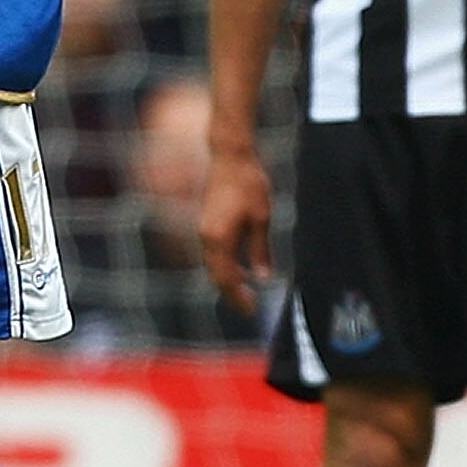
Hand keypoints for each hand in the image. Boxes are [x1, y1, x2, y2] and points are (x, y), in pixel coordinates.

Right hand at [198, 149, 275, 315]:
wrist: (230, 156)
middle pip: (216, 275)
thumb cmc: (248, 183)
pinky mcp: (207, 222)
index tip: (251, 309)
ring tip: (244, 291)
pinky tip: (238, 267)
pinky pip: (212, 252)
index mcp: (219, 238)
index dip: (238, 297)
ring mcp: (204, 229)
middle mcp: (206, 237)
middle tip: (249, 307)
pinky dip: (224, 265)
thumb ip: (260, 250)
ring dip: (227, 279)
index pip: (226, 278)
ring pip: (212, 264)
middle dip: (231, 293)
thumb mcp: (261, 219)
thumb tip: (262, 277)